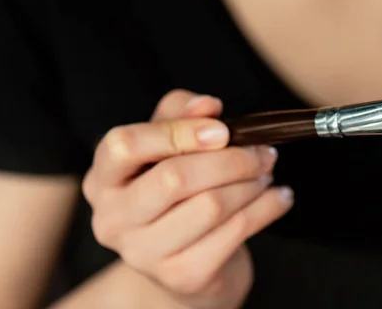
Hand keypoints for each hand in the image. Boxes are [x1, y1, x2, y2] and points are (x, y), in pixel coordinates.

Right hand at [83, 90, 293, 308]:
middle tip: (263, 152)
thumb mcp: (168, 149)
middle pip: (175, 177)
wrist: (186, 264)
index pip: (124, 145)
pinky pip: (234, 232)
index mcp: (103, 180)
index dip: (178, 131)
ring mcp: (144, 253)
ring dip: (252, 183)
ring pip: (211, 205)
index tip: (222, 130)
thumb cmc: (176, 196)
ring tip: (267, 173)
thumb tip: (207, 105)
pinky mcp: (182, 276)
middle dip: (231, 159)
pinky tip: (279, 198)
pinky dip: (266, 208)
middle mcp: (112, 219)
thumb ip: (180, 116)